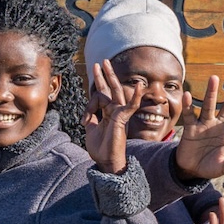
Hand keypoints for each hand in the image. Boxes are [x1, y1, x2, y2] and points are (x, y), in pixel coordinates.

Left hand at [85, 59, 143, 173]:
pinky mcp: (123, 118)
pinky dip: (136, 96)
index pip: (99, 98)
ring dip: (110, 76)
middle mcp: (114, 112)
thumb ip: (90, 116)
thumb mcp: (89, 129)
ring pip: (115, 92)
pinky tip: (140, 87)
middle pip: (109, 89)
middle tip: (101, 62)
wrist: (106, 161)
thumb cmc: (100, 148)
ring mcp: (119, 114)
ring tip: (105, 63)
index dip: (90, 102)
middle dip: (104, 76)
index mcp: (107, 114)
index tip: (83, 119)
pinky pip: (131, 106)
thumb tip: (88, 109)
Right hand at [175, 75, 223, 180]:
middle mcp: (219, 126)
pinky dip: (188, 105)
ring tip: (214, 77)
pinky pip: (190, 115)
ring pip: (209, 105)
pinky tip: (187, 95)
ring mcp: (205, 125)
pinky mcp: (191, 128)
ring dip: (211, 92)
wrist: (190, 170)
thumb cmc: (210, 167)